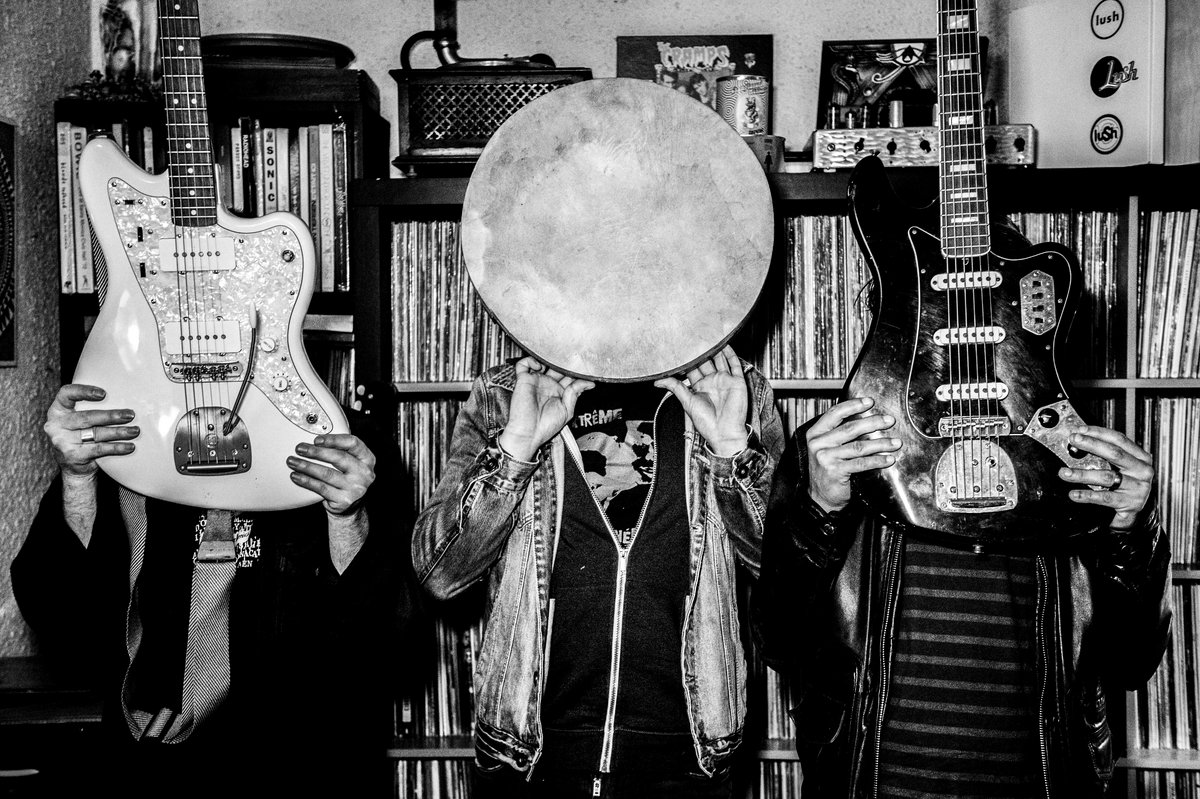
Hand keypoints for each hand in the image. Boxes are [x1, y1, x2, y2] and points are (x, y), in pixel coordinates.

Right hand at [44, 383, 138, 477]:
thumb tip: (126, 397)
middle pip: (87, 417)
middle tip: (130, 415)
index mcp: (58, 410)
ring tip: (135, 430)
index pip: (67, 394)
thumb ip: (91, 408)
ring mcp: (62, 441)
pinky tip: (130, 446)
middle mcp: (57, 424)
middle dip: (111, 416)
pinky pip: (99, 449)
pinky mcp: (73, 455)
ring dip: (118, 432)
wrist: (74, 467)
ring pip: (96, 433)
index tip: (103, 394)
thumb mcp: (80, 419)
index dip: (84, 391)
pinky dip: (117, 447)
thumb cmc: (82, 434)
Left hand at [287, 434, 375, 515]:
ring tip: (293, 462)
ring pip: (327, 473)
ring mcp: (355, 488)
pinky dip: (307, 481)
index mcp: (367, 459)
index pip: (353, 443)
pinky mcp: (344, 500)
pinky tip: (296, 476)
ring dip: (307, 466)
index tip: (317, 439)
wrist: (351, 506)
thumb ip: (341, 451)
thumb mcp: (352, 463)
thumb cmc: (347, 479)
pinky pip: (321, 488)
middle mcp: (364, 473)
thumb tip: (314, 441)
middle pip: (339, 458)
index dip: (334, 439)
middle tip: (300, 448)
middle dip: (316, 452)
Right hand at [498, 357, 594, 460]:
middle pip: (557, 367)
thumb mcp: (567, 410)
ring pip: (542, 362)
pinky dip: (530, 361)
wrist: (528, 434)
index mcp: (559, 392)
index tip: (584, 368)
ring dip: (548, 358)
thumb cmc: (545, 427)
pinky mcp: (523, 380)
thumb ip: (575, 393)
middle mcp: (548, 385)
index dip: (575, 371)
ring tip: (555, 359)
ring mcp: (536, 381)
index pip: (569, 376)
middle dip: (564, 362)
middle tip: (571, 358)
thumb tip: (589, 383)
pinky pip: (523, 364)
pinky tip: (539, 367)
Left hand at [655, 345, 748, 456]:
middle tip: (695, 336)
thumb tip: (657, 382)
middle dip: (701, 350)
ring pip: (720, 360)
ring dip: (716, 349)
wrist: (724, 433)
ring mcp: (725, 381)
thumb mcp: (687, 402)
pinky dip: (731, 354)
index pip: (693, 368)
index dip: (688, 358)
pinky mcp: (737, 382)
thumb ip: (675, 387)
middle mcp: (713, 382)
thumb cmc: (707, 422)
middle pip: (706, 361)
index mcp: (700, 387)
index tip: (681, 345)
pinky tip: (726, 344)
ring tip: (710, 336)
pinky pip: (735, 365)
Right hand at [806, 397, 900, 513]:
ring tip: (895, 442)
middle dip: (873, 423)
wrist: (821, 497)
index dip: (853, 406)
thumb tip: (866, 419)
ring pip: (859, 446)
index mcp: (815, 434)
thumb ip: (839, 434)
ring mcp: (825, 458)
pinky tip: (889, 459)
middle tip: (889, 420)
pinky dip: (878, 460)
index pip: (835, 413)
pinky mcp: (835, 471)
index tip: (870, 402)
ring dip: (881, 443)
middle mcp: (818, 444)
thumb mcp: (827, 448)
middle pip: (850, 428)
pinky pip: (862, 463)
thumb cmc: (828, 470)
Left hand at [1058, 426, 1154, 529]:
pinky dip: (1087, 495)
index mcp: (1140, 457)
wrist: (1133, 513)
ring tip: (1064, 473)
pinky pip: (1104, 497)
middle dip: (1091, 445)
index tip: (1079, 430)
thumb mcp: (1120, 467)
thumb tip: (1078, 440)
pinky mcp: (1130, 503)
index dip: (1098, 433)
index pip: (1119, 439)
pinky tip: (1074, 494)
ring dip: (1082, 474)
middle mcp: (1142, 470)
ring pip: (1106, 477)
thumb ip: (1104, 454)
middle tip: (1073, 440)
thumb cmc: (1123, 486)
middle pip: (1115, 454)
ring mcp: (1138, 487)